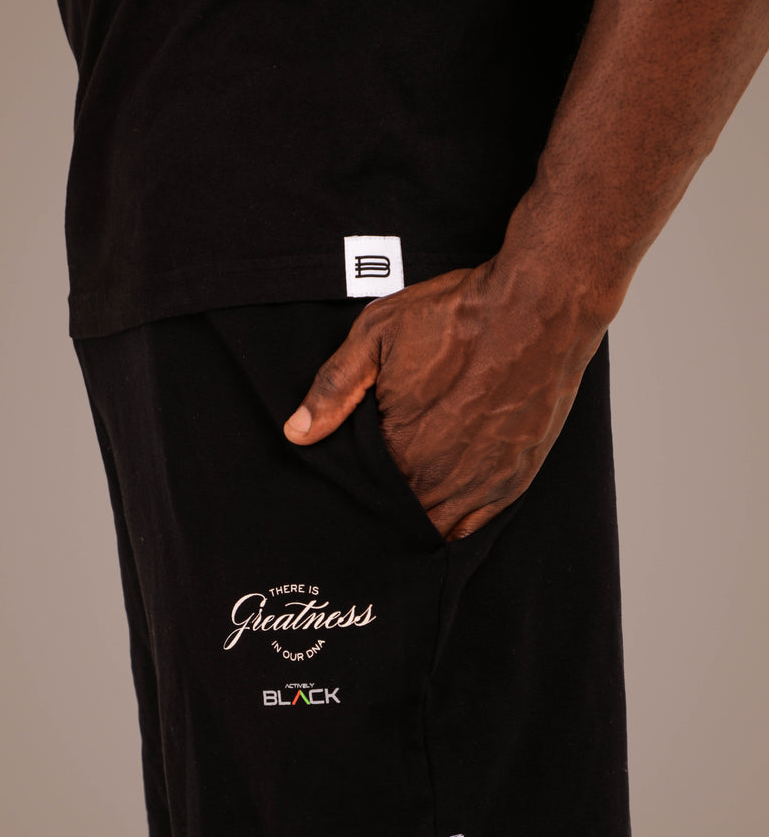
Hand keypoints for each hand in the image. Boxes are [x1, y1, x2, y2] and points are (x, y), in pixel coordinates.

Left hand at [283, 253, 610, 540]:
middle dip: (383, 509)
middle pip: (397, 516)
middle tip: (373, 498)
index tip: (348, 485)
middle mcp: (438, 476)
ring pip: (434, 527)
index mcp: (400, 447)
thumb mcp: (377, 334)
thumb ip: (334, 387)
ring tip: (403, 509)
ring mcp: (480, 483)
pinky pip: (474, 528)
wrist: (540, 308)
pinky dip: (455, 528)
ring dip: (417, 522)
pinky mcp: (513, 480)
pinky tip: (440, 519)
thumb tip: (297, 433)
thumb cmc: (459, 315)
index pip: (362, 493)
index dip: (354, 490)